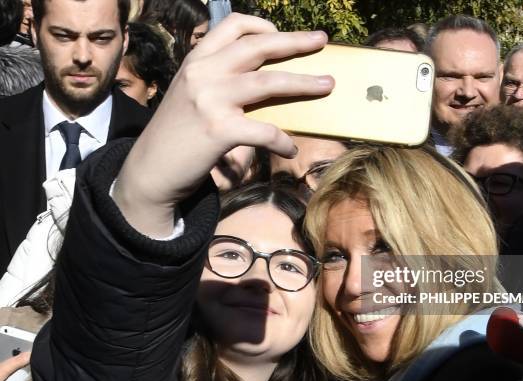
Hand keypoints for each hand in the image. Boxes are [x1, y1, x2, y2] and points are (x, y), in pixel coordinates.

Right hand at [113, 13, 333, 236]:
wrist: (150, 170)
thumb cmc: (176, 134)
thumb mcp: (190, 94)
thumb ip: (217, 78)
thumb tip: (265, 81)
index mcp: (197, 60)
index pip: (233, 25)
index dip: (263, 25)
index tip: (281, 33)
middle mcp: (204, 72)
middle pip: (259, 46)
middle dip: (296, 42)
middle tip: (321, 40)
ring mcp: (211, 99)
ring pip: (270, 82)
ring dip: (304, 83)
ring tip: (328, 85)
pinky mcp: (220, 130)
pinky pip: (265, 131)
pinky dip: (282, 141)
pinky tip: (290, 149)